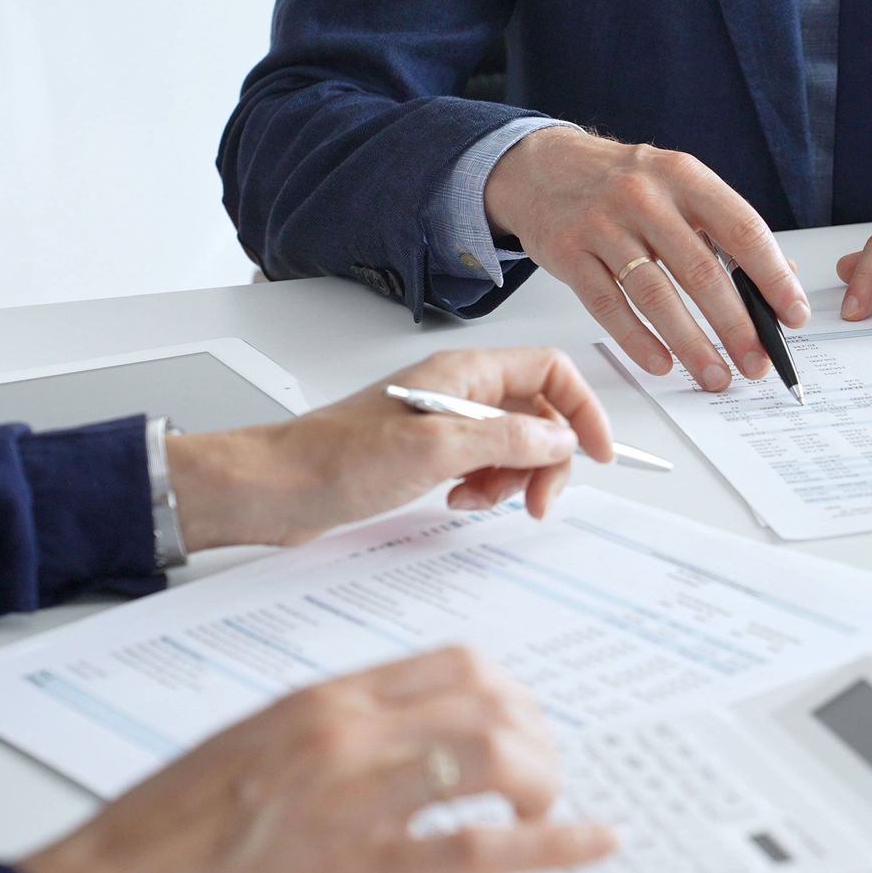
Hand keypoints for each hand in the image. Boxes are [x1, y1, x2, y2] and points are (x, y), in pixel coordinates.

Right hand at [17, 646, 612, 872]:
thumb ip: (340, 732)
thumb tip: (416, 738)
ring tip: (550, 808)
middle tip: (545, 770)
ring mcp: (359, 803)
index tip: (524, 719)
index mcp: (326, 702)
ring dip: (545, 779)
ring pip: (495, 757)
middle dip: (538, 732)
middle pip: (489, 701)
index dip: (509, 691)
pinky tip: (595, 842)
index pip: (454, 664)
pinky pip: (485, 847)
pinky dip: (557, 843)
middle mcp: (349, 738)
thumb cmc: (177, 825)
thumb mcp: (260, 745)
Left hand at [168, 348, 615, 549]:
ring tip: (482, 500)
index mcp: (465, 373)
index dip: (581, 409)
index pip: (551, 371)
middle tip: (537, 499)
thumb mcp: (436, 449)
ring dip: (513, 478)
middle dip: (547, 458)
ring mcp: (444, 422)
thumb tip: (560, 439)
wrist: (274, 489)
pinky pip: (482, 466)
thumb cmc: (334, 460)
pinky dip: (484, 487)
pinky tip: (458, 501)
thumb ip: (508, 440)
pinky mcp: (428, 454)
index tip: (597, 453)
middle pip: (538, 412)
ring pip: (514, 444)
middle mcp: (459, 391)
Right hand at [485, 127, 810, 390]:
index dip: (773, 277)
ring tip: (716, 375)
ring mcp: (602, 225)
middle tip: (757, 363)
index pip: (742, 230)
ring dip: (691, 344)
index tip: (794, 315)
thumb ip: (725, 228)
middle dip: (736, 326)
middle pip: (701, 272)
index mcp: (684, 177)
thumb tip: (781, 277)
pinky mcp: (568, 255)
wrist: (541, 165)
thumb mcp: (678, 186)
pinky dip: (638, 341)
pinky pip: (609, 307)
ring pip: (655, 296)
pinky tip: (662, 364)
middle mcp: (644, 197)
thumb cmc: (622, 183)